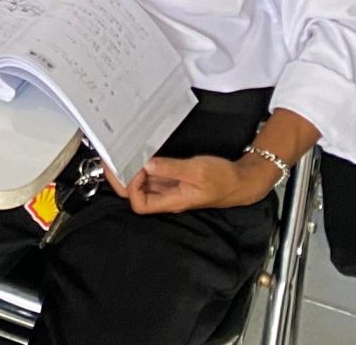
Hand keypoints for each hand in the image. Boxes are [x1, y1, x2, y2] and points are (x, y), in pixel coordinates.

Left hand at [112, 153, 270, 214]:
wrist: (240, 181)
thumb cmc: (222, 179)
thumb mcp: (197, 171)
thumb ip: (171, 168)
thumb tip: (147, 164)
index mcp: (171, 201)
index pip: (140, 203)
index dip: (131, 187)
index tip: (136, 167)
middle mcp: (166, 197)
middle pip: (135, 194)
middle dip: (122, 177)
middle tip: (115, 157)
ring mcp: (169, 188)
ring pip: (141, 184)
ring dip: (130, 170)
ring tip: (122, 152)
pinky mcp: (173, 179)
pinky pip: (152, 175)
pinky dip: (142, 165)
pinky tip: (140, 153)